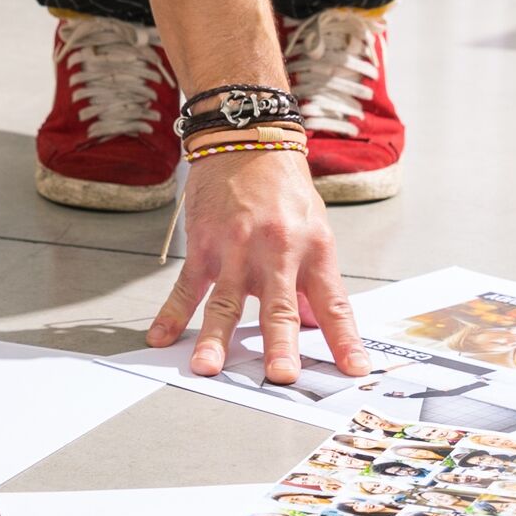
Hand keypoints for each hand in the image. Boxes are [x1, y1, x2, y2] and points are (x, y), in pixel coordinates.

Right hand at [153, 147, 360, 384]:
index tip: (354, 369)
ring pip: (226, 301)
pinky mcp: (204, 245)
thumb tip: (319, 325)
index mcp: (313, 250)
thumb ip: (314, 280)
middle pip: (280, 307)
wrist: (247, 139)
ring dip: (215, 338)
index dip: (344, 339)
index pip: (333, 304)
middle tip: (281, 376)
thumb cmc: (284, 187)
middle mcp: (277, 251)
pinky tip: (161, 337)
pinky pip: (187, 286)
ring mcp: (237, 249)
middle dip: (280, 345)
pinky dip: (172, 314)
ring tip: (208, 368)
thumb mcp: (315, 229)